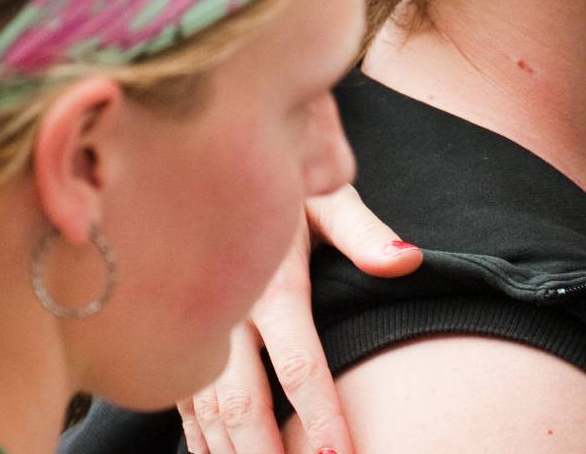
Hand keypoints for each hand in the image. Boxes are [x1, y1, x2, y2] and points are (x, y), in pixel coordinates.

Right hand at [179, 185, 421, 453]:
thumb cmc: (286, 180)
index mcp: (271, 281)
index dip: (321, 419)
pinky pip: (184, 402)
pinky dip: (200, 442)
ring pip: (208, 413)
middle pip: (244, 405)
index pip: (299, 365)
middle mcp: (227, 311)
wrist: (212, 160)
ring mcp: (196, 328)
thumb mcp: (327, 196)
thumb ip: (365, 233)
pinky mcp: (177, 337)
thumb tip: (409, 262)